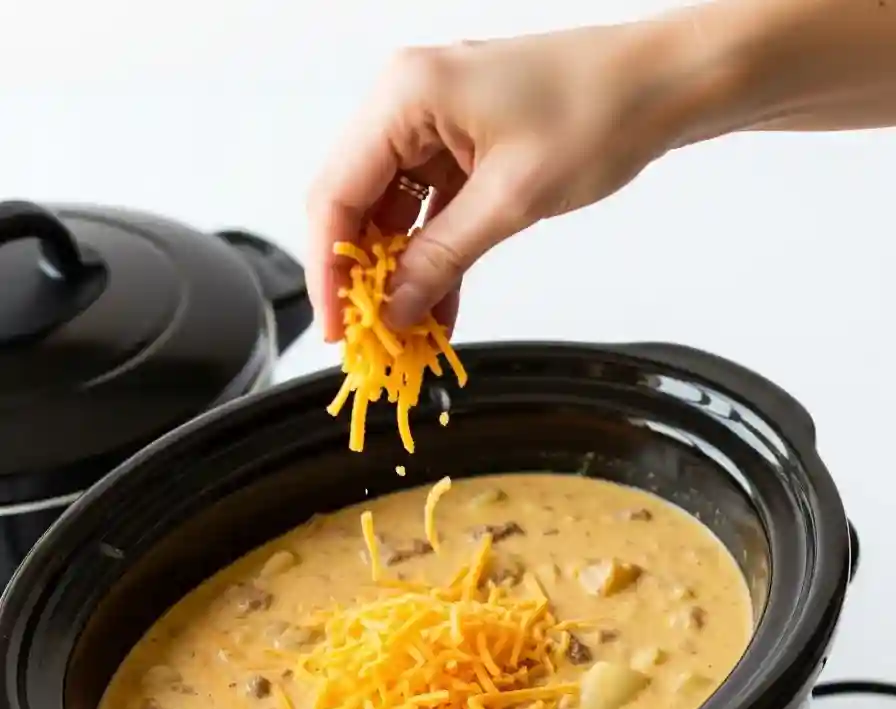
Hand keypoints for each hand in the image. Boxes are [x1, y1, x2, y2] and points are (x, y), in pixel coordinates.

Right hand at [306, 21, 694, 339]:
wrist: (663, 84)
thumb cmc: (600, 112)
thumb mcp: (512, 200)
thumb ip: (442, 258)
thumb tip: (394, 310)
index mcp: (407, 95)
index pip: (337, 193)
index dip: (330, 271)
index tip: (338, 330)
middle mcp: (408, 101)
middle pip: (355, 202)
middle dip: (361, 277)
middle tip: (369, 339)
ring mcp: (434, 122)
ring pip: (390, 212)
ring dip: (398, 274)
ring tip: (405, 334)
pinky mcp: (461, 143)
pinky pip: (428, 209)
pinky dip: (431, 257)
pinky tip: (435, 307)